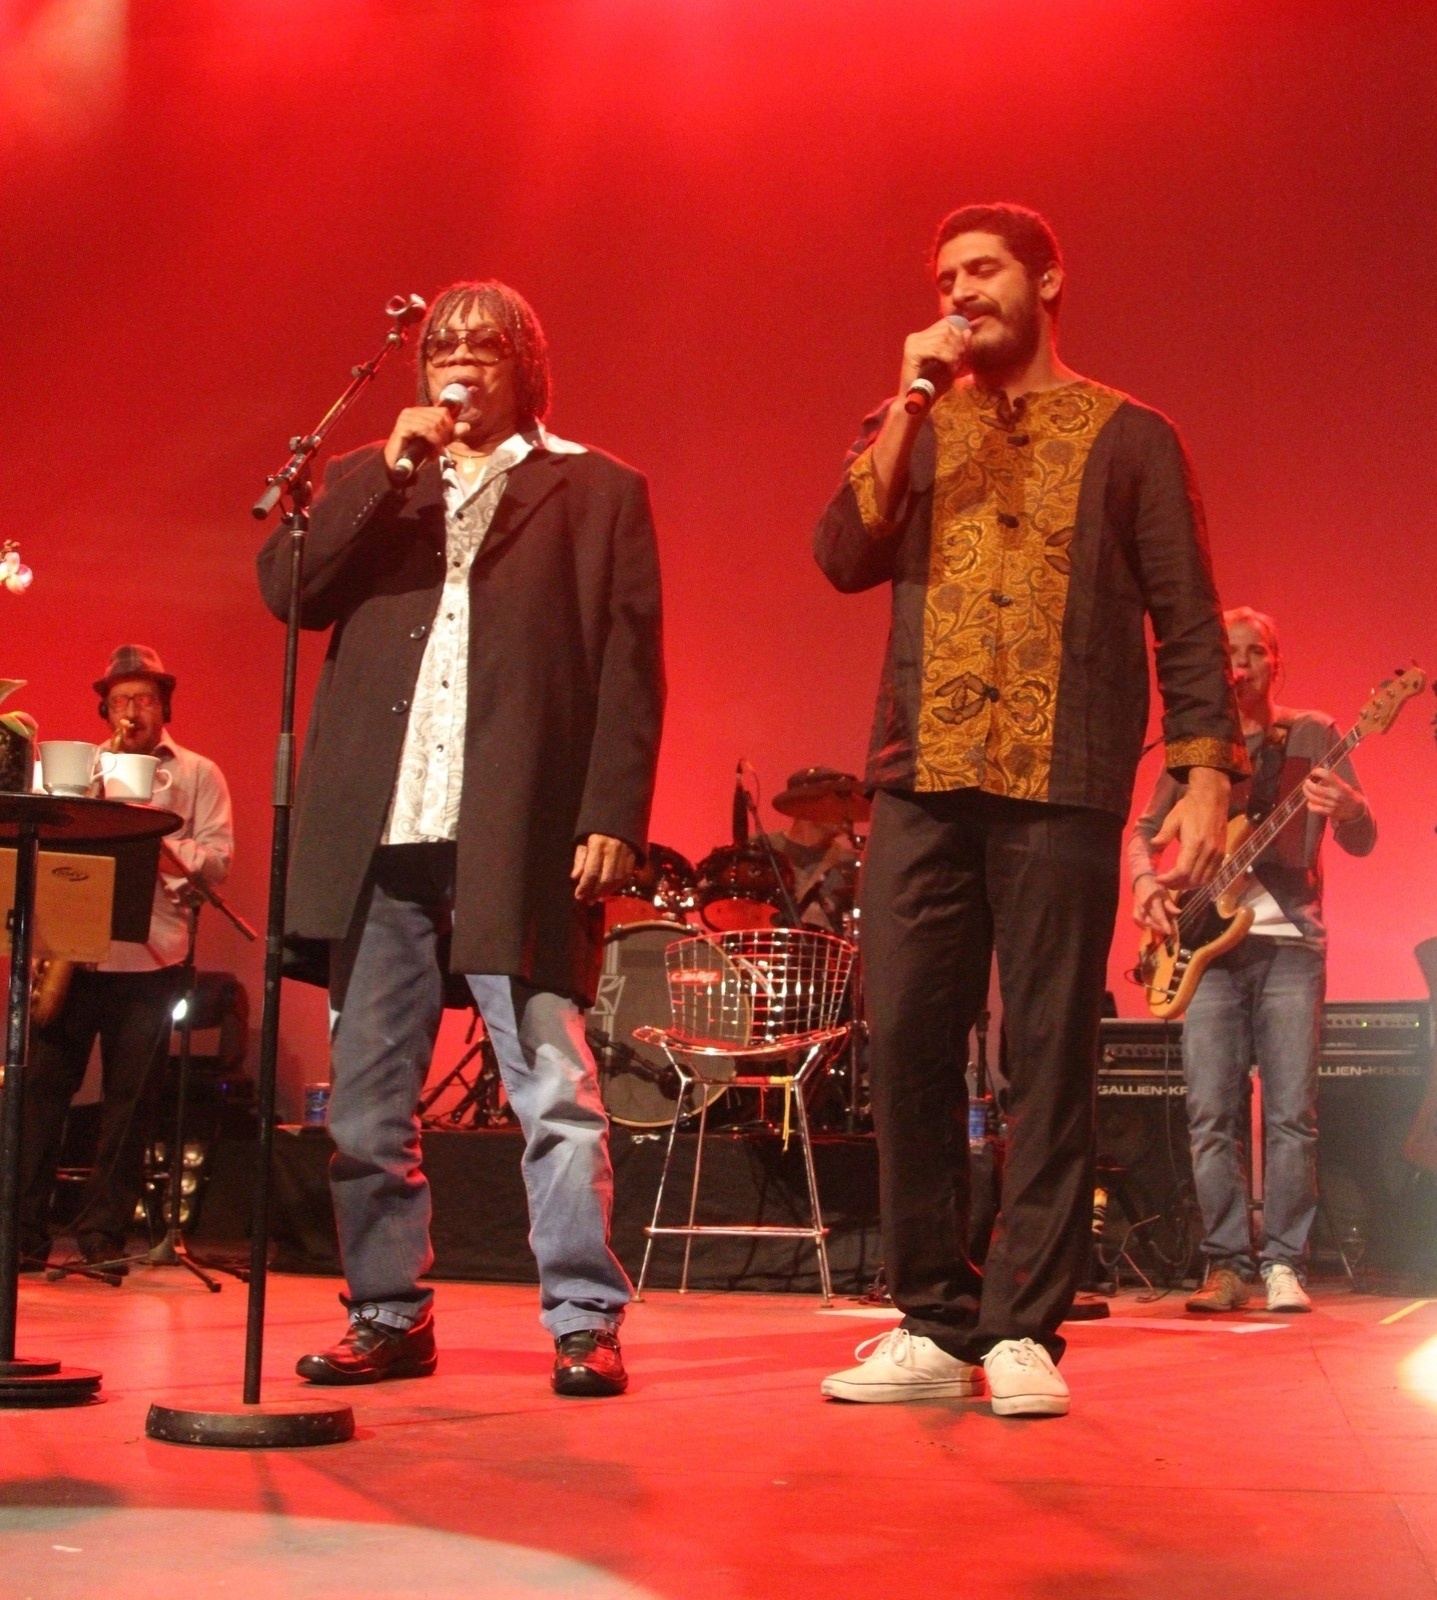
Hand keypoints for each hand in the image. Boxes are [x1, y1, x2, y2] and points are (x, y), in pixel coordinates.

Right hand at [383, 405, 469, 477]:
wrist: (397, 467)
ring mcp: (406, 418)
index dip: (449, 427)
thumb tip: (466, 426)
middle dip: (444, 435)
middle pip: (440, 417)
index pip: (443, 411)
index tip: (445, 442)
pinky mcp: (403, 427)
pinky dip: (432, 442)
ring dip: (438, 442)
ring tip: (434, 453)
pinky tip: (431, 453)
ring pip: (434, 424)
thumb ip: (450, 435)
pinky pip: (426, 430)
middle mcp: (412, 411)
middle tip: (439, 449)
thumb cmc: (416, 454)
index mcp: (420, 412)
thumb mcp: (437, 443)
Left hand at [572, 834, 634, 901]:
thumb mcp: (584, 840)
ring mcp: (625, 853)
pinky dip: (619, 885)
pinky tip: (610, 890)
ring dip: (607, 891)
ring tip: (598, 898)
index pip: (591, 871)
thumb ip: (580, 858)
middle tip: (588, 900)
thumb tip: (575, 877)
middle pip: (605, 878)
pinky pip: (627, 875)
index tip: (578, 895)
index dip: (584, 886)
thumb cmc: (596, 830)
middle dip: (596, 892)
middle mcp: (613, 850)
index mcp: (598, 844)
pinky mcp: (633, 855)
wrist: (619, 815)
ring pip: (617, 879)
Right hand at [898, 315, 972, 403]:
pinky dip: (948, 359)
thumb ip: (960, 348)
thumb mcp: (952, 365)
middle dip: (958, 344)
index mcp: (923, 337)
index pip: (947, 323)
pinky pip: (937, 350)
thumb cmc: (935, 386)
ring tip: (955, 367)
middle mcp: (916, 337)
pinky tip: (949, 369)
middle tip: (960, 361)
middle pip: (946, 329)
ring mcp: (912, 344)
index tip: (963, 352)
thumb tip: (968, 331)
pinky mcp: (912, 353)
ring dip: (954, 353)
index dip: (960, 335)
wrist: (918, 404)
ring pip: (943, 338)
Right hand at [1132, 873, 1178, 937]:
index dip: (1164, 925)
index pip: (1159, 916)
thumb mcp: (1165, 893)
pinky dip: (1141, 925)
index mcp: (1153, 900)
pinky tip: (1147, 929)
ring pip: (1143, 922)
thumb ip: (1170, 904)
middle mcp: (1144, 905)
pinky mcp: (1134, 908)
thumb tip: (1178, 912)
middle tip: (1168, 933)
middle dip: (1159, 929)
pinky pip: (1136, 919)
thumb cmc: (1156, 886)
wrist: (1142, 880)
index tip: (1170, 932)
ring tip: (1159, 932)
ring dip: (1151, 928)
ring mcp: (1138, 907)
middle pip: (1151, 921)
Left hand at [1154, 767, 1229, 891]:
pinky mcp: (1222, 853)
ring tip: (1175, 883)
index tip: (1158, 879)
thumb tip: (1153, 847)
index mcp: (1194, 843)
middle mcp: (1208, 851)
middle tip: (1164, 883)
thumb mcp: (1172, 819)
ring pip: (1204, 880)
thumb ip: (1163, 835)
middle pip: (1193, 879)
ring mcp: (1217, 854)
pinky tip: (1190, 878)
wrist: (1212, 798)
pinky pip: (1212, 874)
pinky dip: (1201, 881)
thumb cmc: (1190, 807)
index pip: (1182, 871)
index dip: (1169, 880)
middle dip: (1177, 885)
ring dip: (1189, 885)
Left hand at [1303, 766, 1364, 823]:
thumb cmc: (1348, 795)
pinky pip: (1314, 808)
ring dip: (1307, 792)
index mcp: (1341, 786)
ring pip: (1312, 798)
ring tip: (1306, 789)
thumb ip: (1333, 781)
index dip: (1318, 772)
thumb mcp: (1344, 785)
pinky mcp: (1329, 813)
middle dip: (1308, 784)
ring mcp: (1332, 805)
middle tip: (1307, 781)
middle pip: (1315, 788)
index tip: (1314, 772)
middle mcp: (1336, 795)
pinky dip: (1309, 804)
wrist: (1357, 810)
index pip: (1327, 775)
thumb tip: (1319, 776)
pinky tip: (1310, 801)